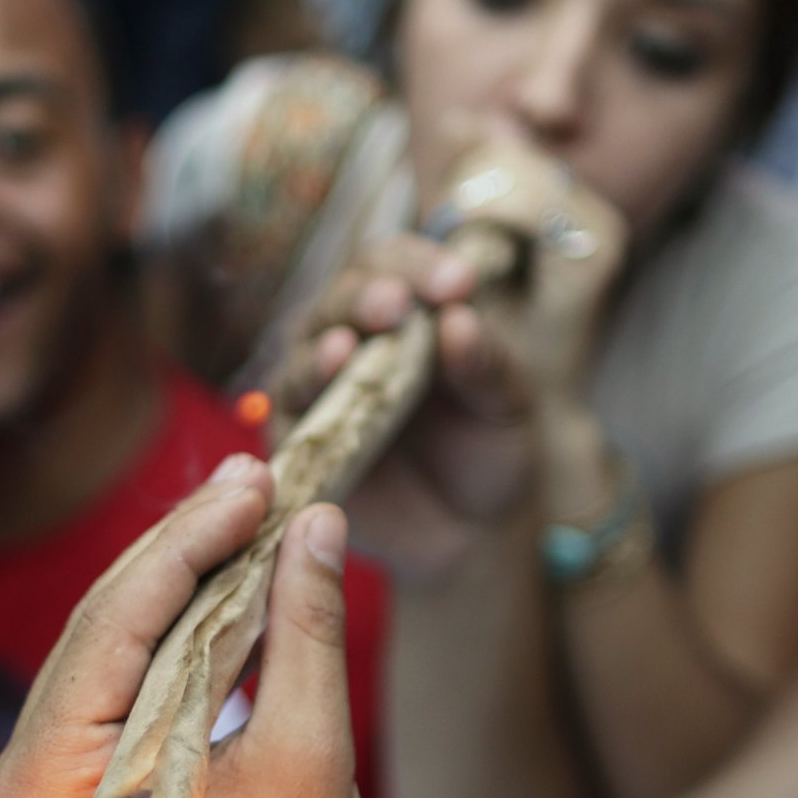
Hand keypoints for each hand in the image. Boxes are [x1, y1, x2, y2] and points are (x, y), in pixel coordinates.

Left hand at [0, 458, 367, 797]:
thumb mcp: (310, 763)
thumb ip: (306, 632)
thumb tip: (316, 518)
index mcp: (49, 791)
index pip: (114, 624)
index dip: (191, 538)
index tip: (259, 478)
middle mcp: (10, 789)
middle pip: (98, 625)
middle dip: (184, 545)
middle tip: (259, 477)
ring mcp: (24, 793)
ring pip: (103, 646)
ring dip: (178, 580)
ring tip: (252, 509)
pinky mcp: (52, 795)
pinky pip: (110, 687)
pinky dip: (169, 634)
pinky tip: (224, 579)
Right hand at [273, 138, 627, 576]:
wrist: (472, 532)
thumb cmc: (488, 450)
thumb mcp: (507, 405)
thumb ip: (487, 364)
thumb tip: (460, 318)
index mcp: (405, 313)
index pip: (395, 265)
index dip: (419, 264)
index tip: (457, 282)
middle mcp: (353, 339)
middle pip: (343, 295)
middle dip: (368, 295)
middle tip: (398, 303)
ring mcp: (319, 389)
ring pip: (308, 346)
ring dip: (329, 340)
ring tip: (349, 345)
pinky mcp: (298, 441)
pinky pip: (290, 411)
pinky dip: (306, 390)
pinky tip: (328, 377)